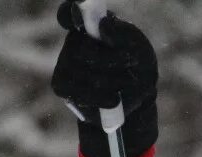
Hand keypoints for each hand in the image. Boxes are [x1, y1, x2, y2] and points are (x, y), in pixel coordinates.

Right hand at [52, 1, 158, 156]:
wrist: (134, 99)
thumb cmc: (136, 67)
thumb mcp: (140, 49)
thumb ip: (124, 34)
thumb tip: (103, 25)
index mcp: (90, 25)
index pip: (69, 13)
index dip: (70, 13)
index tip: (79, 20)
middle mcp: (73, 42)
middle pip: (81, 49)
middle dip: (109, 60)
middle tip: (130, 63)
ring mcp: (64, 64)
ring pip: (81, 73)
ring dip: (110, 81)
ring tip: (126, 83)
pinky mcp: (62, 87)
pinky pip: (78, 93)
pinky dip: (101, 98)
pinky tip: (114, 99)